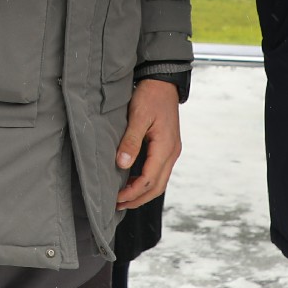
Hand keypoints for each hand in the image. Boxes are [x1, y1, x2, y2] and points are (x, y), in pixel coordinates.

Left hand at [114, 78, 182, 207]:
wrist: (163, 82)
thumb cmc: (150, 96)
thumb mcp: (138, 116)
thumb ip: (131, 141)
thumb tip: (123, 165)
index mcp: (166, 147)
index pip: (150, 180)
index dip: (132, 192)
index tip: (116, 198)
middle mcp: (171, 153)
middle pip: (157, 187)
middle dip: (138, 199)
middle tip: (118, 205)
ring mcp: (171, 151)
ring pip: (159, 182)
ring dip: (142, 193)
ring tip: (123, 199)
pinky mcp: (167, 148)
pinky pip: (159, 172)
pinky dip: (146, 182)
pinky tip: (132, 183)